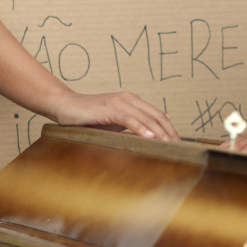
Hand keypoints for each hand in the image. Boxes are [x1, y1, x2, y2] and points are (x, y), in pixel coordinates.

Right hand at [52, 91, 179, 140]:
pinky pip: (130, 120)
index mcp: (132, 101)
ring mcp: (120, 102)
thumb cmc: (89, 117)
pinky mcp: (110, 109)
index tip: (178, 143)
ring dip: (160, 133)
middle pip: (157, 116)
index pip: (158, 115)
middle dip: (170, 132)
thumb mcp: (114, 122)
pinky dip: (141, 129)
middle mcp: (129, 98)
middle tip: (180, 147)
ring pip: (146, 118)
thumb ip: (130, 126)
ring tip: (170, 145)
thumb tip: (149, 138)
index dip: (170, 129)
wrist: (66, 106)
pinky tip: (150, 138)